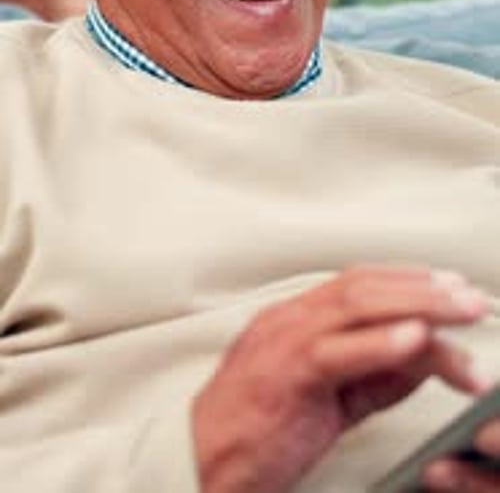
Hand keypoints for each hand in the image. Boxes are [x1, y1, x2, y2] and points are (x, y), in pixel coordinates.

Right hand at [192, 265, 489, 492]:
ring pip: (356, 306)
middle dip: (425, 288)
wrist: (199, 465)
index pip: (358, 282)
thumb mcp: (327, 399)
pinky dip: (380, 343)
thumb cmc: (255, 434)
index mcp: (295, 320)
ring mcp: (284, 343)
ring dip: (418, 306)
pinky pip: (336, 351)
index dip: (409, 279)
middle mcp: (290, 320)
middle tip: (470, 298)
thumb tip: (424, 355)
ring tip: (462, 312)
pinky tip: (416, 340)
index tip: (450, 286)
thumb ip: (373, 373)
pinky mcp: (284, 376)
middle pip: (364, 286)